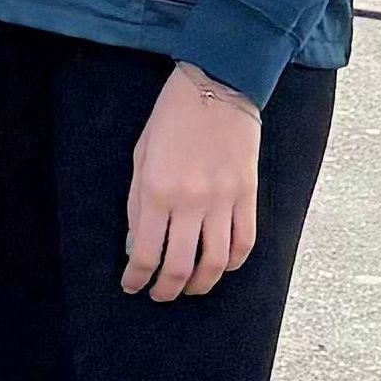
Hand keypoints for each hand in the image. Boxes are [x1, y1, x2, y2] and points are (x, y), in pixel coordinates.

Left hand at [123, 65, 260, 301]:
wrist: (217, 85)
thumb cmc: (171, 118)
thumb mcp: (141, 156)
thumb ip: (138, 204)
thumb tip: (138, 246)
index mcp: (157, 190)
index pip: (146, 253)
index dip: (136, 278)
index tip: (132, 286)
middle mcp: (191, 201)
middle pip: (180, 267)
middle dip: (167, 290)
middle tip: (159, 295)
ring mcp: (223, 200)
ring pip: (216, 263)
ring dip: (201, 284)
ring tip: (190, 287)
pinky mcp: (248, 195)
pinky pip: (244, 242)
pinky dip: (233, 263)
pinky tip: (221, 266)